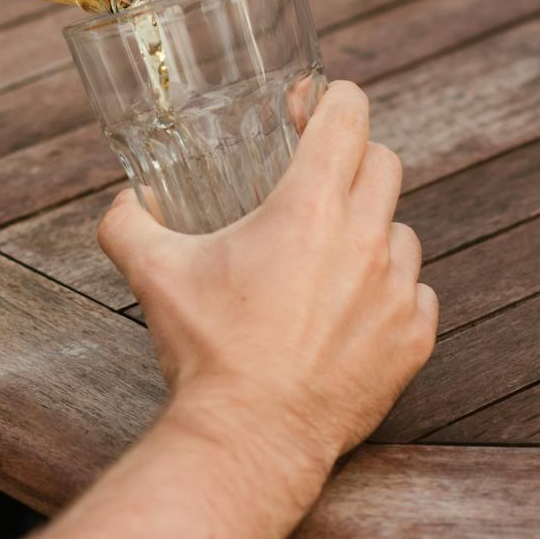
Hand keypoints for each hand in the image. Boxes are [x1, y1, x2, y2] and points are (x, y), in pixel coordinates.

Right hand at [98, 81, 436, 480]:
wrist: (250, 439)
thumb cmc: (207, 352)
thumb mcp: (153, 274)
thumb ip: (128, 223)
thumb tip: (122, 203)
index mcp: (309, 208)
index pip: (349, 117)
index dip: (333, 99)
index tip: (314, 106)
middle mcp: (365, 240)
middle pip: (384, 163)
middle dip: (352, 160)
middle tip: (316, 181)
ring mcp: (397, 292)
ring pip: (403, 231)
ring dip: (372, 233)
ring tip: (328, 261)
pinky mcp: (413, 340)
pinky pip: (417, 294)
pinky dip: (390, 295)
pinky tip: (351, 312)